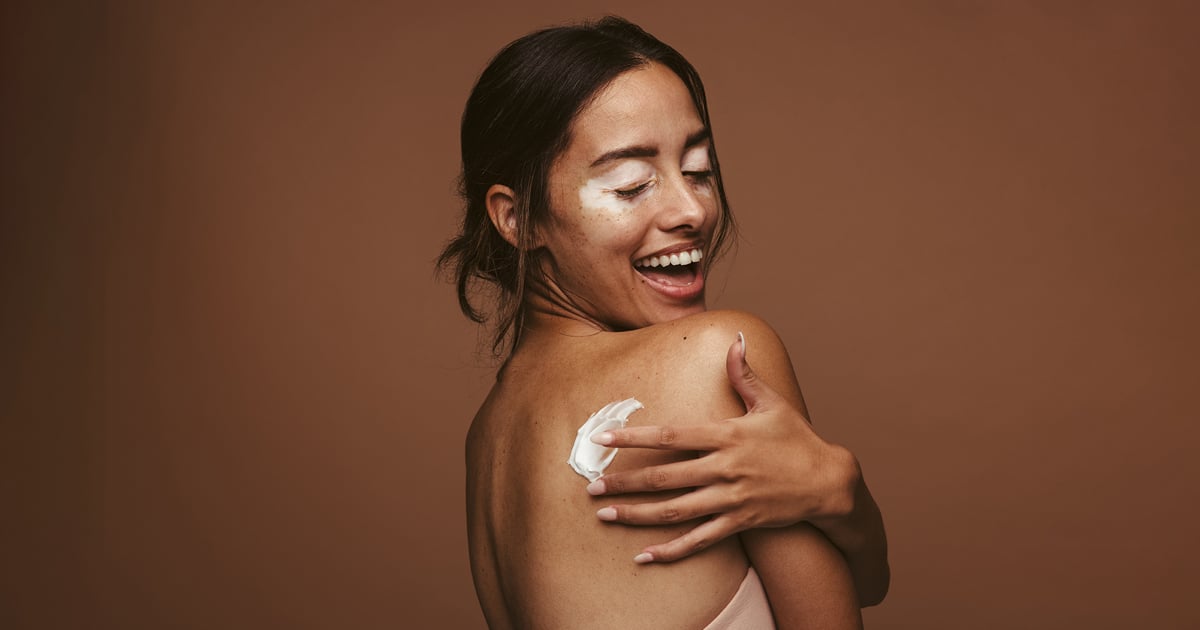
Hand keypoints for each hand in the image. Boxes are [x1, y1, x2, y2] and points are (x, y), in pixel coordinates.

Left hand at [587, 334, 861, 562]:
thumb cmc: (797, 439)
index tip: (604, 436)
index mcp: (727, 435)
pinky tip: (644, 555)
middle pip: (665, 477)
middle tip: (591, 485)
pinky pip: (700, 540)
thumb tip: (735, 338)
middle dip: (625, 481)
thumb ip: (745, 374)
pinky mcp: (740, 522)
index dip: (635, 436)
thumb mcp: (772, 403)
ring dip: (637, 514)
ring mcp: (731, 498)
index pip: (671, 436)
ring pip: (676, 510)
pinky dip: (671, 550)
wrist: (829, 482)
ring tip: (605, 515)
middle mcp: (725, 468)